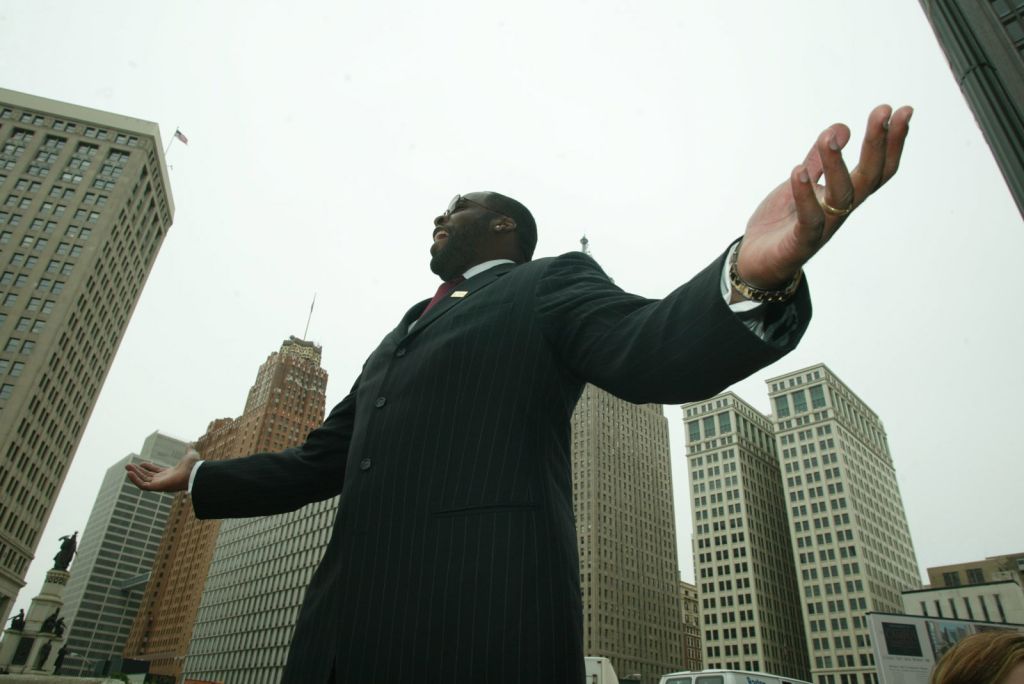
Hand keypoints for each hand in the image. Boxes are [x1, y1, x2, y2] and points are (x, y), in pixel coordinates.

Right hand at [125, 446, 200, 492]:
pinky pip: (142, 486)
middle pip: (147, 476)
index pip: (156, 472)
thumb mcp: (190, 455)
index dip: (148, 467)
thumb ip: (189, 450)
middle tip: (128, 466)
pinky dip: (135, 480)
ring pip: (143, 480)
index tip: (141, 463)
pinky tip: (129, 473)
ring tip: (127, 467)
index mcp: (170, 474)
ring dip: (134, 474)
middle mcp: (164, 480)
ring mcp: (159, 484)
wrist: (194, 472)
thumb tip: (191, 443)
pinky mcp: (156, 488)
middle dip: (137, 471)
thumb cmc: (193, 466)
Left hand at [735, 104, 912, 289]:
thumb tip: (842, 128)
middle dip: (878, 144)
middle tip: (884, 110)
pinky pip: (809, 219)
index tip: (903, 109)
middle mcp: (839, 211)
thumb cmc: (781, 223)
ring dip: (837, 164)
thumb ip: (819, 158)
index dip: (893, 142)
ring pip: (841, 196)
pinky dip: (805, 194)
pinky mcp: (800, 243)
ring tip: (830, 137)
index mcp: (844, 196)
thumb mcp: (801, 182)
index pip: (877, 168)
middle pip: (869, 177)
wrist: (756, 262)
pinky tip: (798, 171)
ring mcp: (823, 228)